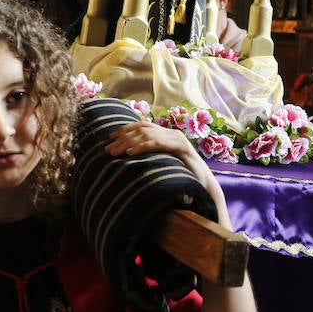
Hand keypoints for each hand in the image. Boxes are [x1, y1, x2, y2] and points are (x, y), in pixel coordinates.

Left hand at [105, 121, 226, 217]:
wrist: (204, 186)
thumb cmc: (183, 176)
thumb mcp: (163, 163)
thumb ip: (151, 157)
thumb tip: (129, 157)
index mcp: (167, 134)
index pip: (143, 125)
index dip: (125, 129)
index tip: (109, 137)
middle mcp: (172, 133)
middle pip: (142, 129)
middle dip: (122, 138)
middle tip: (108, 149)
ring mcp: (177, 139)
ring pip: (148, 135)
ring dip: (128, 143)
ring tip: (115, 152)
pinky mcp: (181, 148)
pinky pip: (158, 144)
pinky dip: (143, 147)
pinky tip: (131, 153)